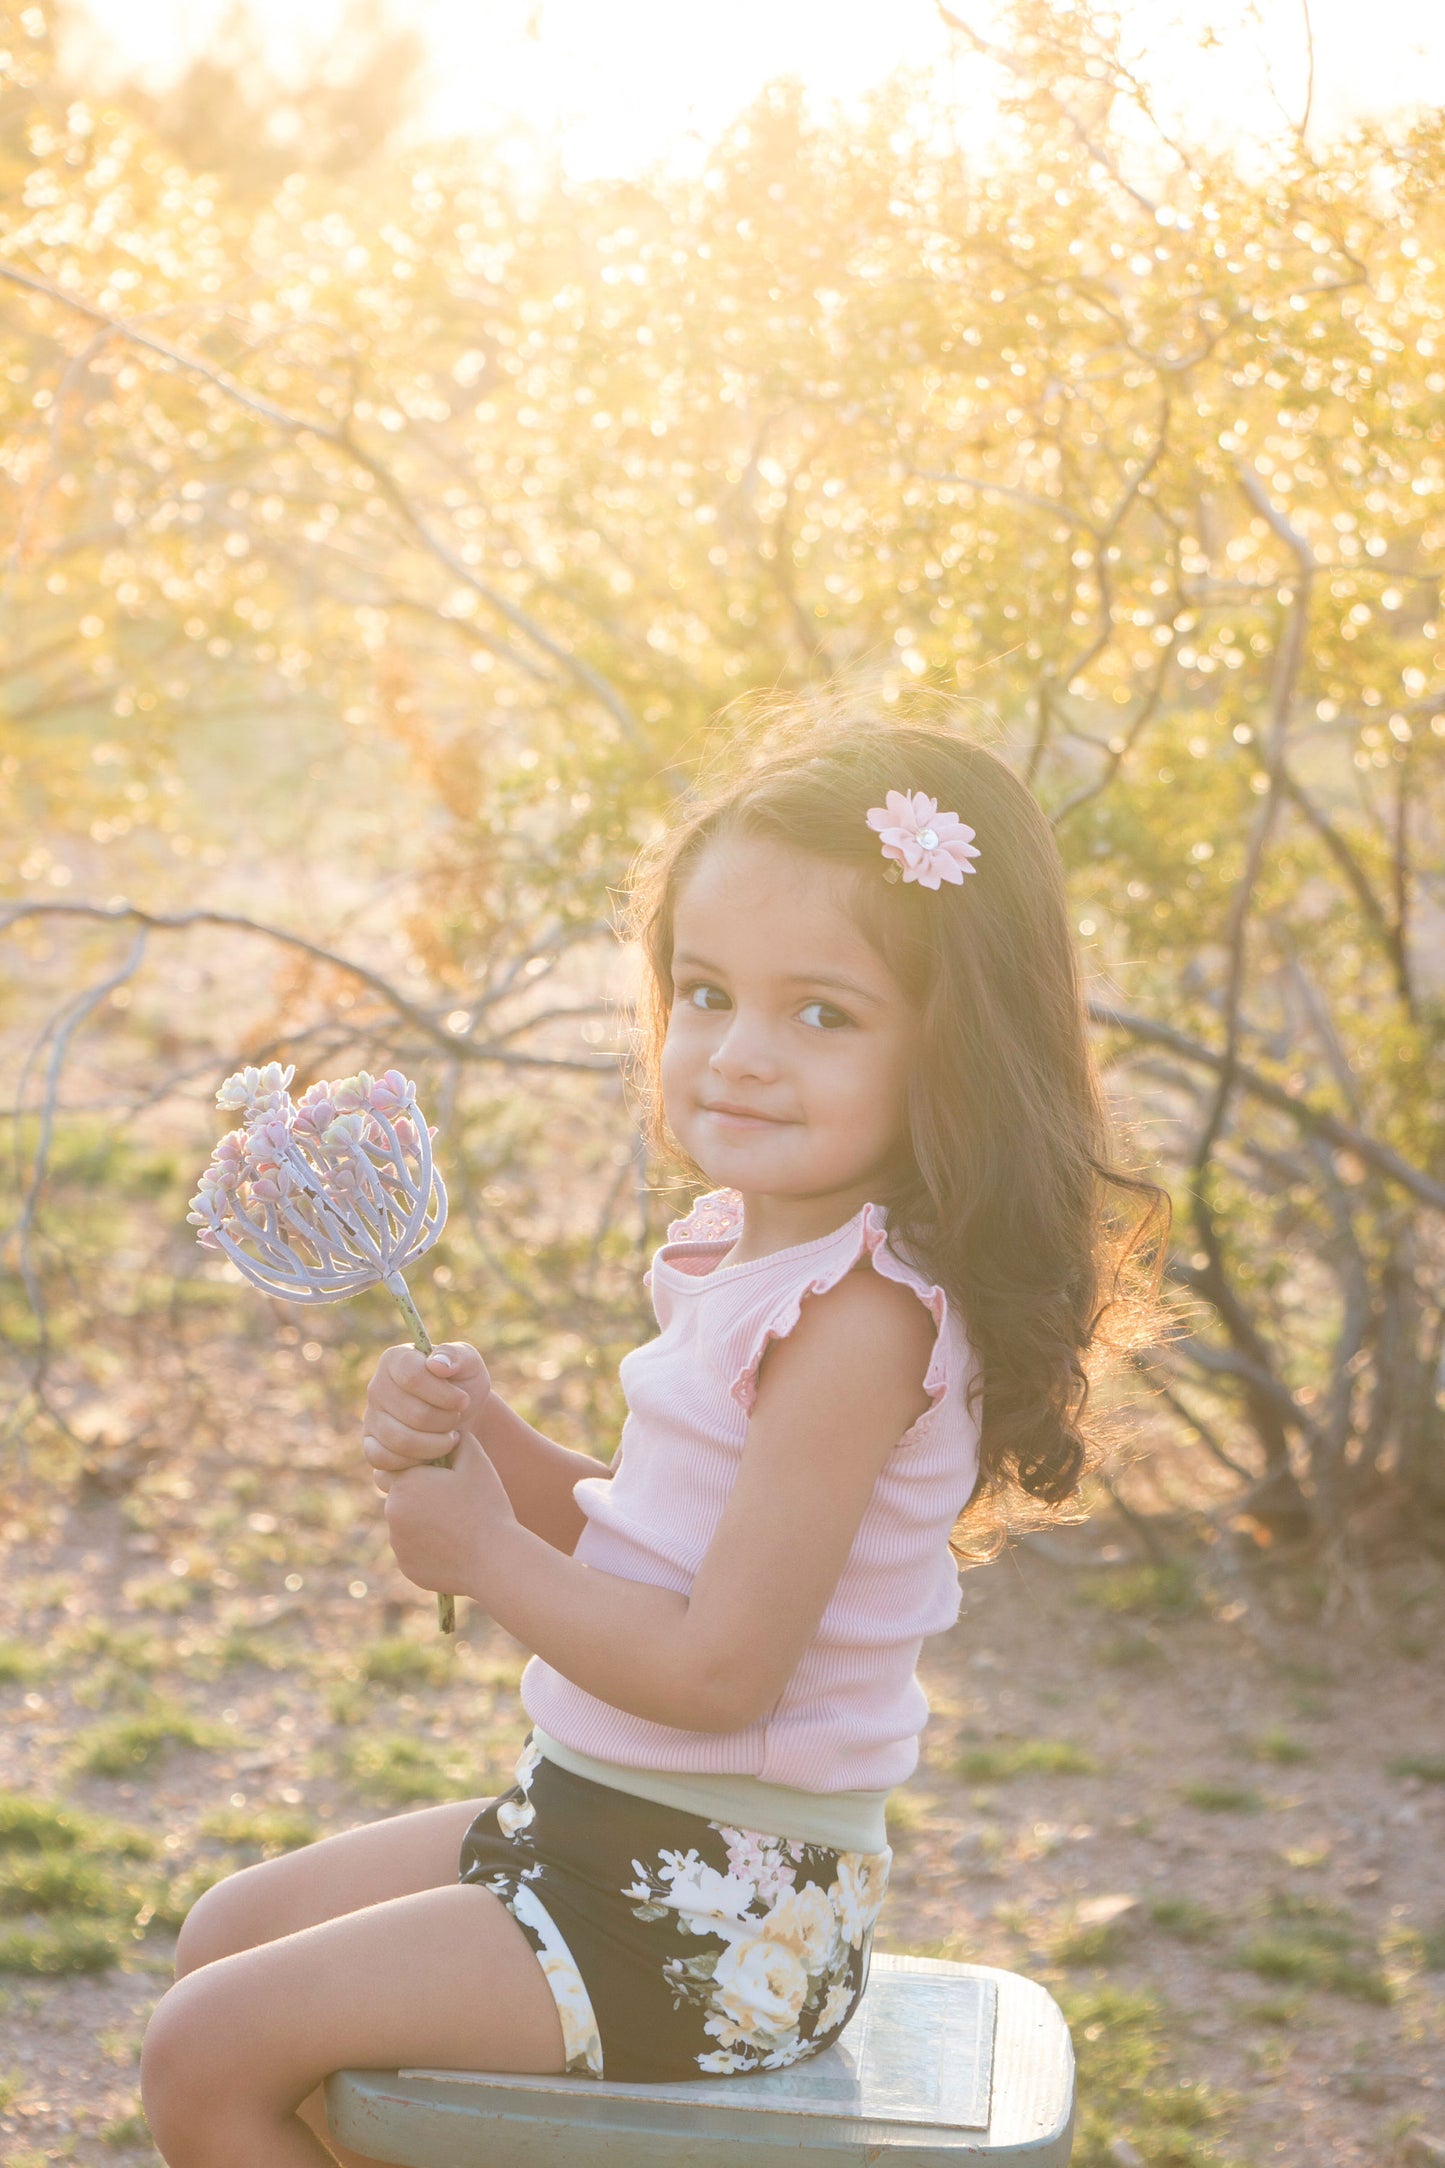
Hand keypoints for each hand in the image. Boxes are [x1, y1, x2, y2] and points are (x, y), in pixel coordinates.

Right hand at [363, 1342, 490, 1495]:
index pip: (413, 1377)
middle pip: (412, 1413)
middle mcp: (376, 1387)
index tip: (464, 1401)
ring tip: (451, 1437)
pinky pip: (384, 1460)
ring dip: (435, 1444)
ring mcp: (371, 1417)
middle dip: (445, 1421)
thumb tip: (437, 1364)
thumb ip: (456, 1356)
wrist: (460, 1416)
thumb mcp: (469, 1364)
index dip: (443, 1394)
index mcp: (396, 1359)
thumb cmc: (463, 1384)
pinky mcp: (371, 1444)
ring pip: (400, 1440)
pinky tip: (434, 1453)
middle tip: (457, 1420)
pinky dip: (414, 1462)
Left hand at [383, 1431, 514, 1602]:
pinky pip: (414, 1550)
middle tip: (451, 1501)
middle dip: (419, 1496)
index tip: (441, 1476)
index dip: (419, 1469)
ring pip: (406, 1525)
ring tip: (457, 1525)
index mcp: (405, 1483)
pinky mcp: (407, 1567)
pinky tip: (455, 1546)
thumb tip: (447, 1431)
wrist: (496, 1559)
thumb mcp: (477, 1462)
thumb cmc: (487, 1505)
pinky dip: (428, 1548)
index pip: (397, 1466)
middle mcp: (392, 1513)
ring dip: (423, 1522)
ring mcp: (398, 1544)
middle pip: (400, 1496)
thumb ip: (456, 1440)